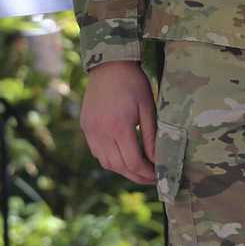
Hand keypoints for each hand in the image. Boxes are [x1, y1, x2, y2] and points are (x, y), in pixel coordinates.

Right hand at [80, 60, 156, 184]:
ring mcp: (90, 131)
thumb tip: (157, 159)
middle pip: (118, 166)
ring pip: (105, 162)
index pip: (132, 162)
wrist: (109, 66)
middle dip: (136, 176)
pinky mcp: (86, 128)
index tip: (158, 176)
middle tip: (151, 179)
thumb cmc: (133, 84)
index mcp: (119, 128)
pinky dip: (110, 160)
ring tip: (139, 171)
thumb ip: (151, 136)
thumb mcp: (147, 108)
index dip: (146, 173)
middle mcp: (101, 133)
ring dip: (122, 170)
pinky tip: (123, 158)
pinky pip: (97, 152)